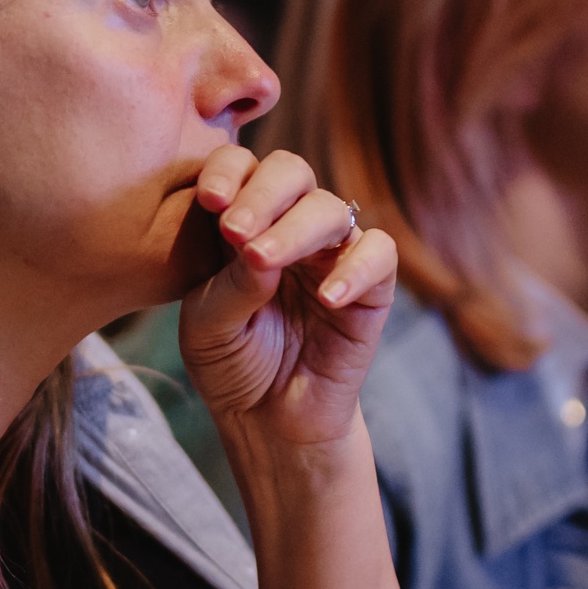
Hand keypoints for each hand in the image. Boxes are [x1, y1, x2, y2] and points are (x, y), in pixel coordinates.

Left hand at [176, 145, 397, 450]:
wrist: (268, 419)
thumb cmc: (231, 363)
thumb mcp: (209, 326)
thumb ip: (231, 284)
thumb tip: (259, 248)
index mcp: (243, 221)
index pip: (241, 169)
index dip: (227, 171)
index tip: (209, 201)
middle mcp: (290, 226)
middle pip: (291, 172)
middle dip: (262, 193)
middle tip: (235, 231)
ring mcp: (332, 253)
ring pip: (331, 209)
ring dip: (296, 230)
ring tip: (264, 262)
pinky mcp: (372, 286)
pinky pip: (378, 254)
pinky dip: (355, 269)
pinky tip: (326, 298)